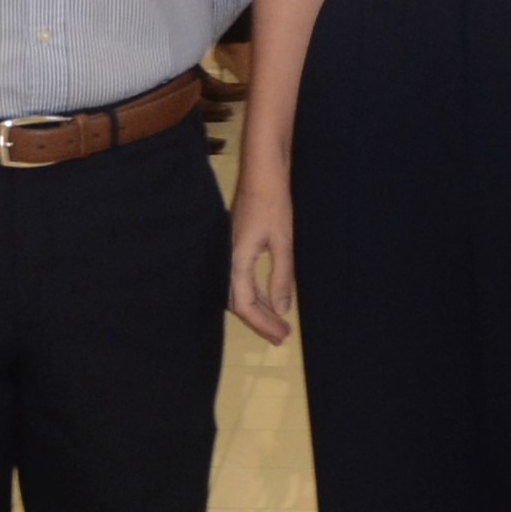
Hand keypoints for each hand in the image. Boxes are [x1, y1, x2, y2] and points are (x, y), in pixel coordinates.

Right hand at [225, 169, 296, 345]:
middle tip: (282, 336)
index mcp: (236, 261)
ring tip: (279, 324)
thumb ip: (281, 277)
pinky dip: (257, 294)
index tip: (282, 336)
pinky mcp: (236, 249)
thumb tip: (282, 309)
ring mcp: (230, 255)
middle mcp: (227, 261)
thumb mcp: (282, 242)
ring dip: (259, 309)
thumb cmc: (273, 205)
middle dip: (260, 321)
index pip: (244, 304)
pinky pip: (242, 281)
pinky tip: (272, 300)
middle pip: (238, 303)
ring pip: (239, 293)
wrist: (262, 175)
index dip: (262, 323)